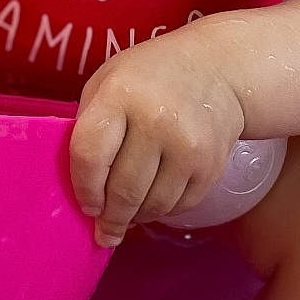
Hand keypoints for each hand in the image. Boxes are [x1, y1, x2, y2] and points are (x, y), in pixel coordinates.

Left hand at [70, 27, 244, 247]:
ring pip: (152, 205)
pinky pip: (178, 206)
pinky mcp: (211, 165)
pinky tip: (154, 200)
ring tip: (128, 216)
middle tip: (105, 231)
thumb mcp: (108, 82)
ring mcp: (187, 145)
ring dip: (135, 217)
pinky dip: (161, 210)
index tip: (86, 205)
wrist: (216, 69)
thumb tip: (83, 186)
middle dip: (110, 217)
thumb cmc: (150, 76)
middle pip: (123, 190)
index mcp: (120, 95)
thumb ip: (89, 126)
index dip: (83, 188)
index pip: (90, 155)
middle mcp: (156, 121)